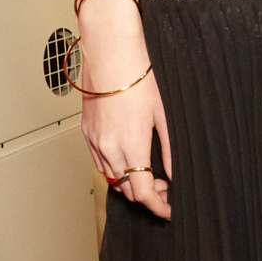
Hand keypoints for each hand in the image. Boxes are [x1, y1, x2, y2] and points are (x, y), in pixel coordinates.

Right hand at [80, 0, 171, 218]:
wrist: (111, 51)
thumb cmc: (139, 75)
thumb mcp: (163, 115)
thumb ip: (170, 149)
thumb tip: (175, 174)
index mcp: (131, 144)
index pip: (143, 192)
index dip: (158, 206)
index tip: (169, 209)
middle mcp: (108, 147)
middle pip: (126, 190)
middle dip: (146, 194)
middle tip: (164, 187)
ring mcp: (94, 140)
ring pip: (111, 178)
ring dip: (129, 182)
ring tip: (148, 171)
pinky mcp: (85, 132)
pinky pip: (98, 162)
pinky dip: (114, 168)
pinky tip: (128, 157)